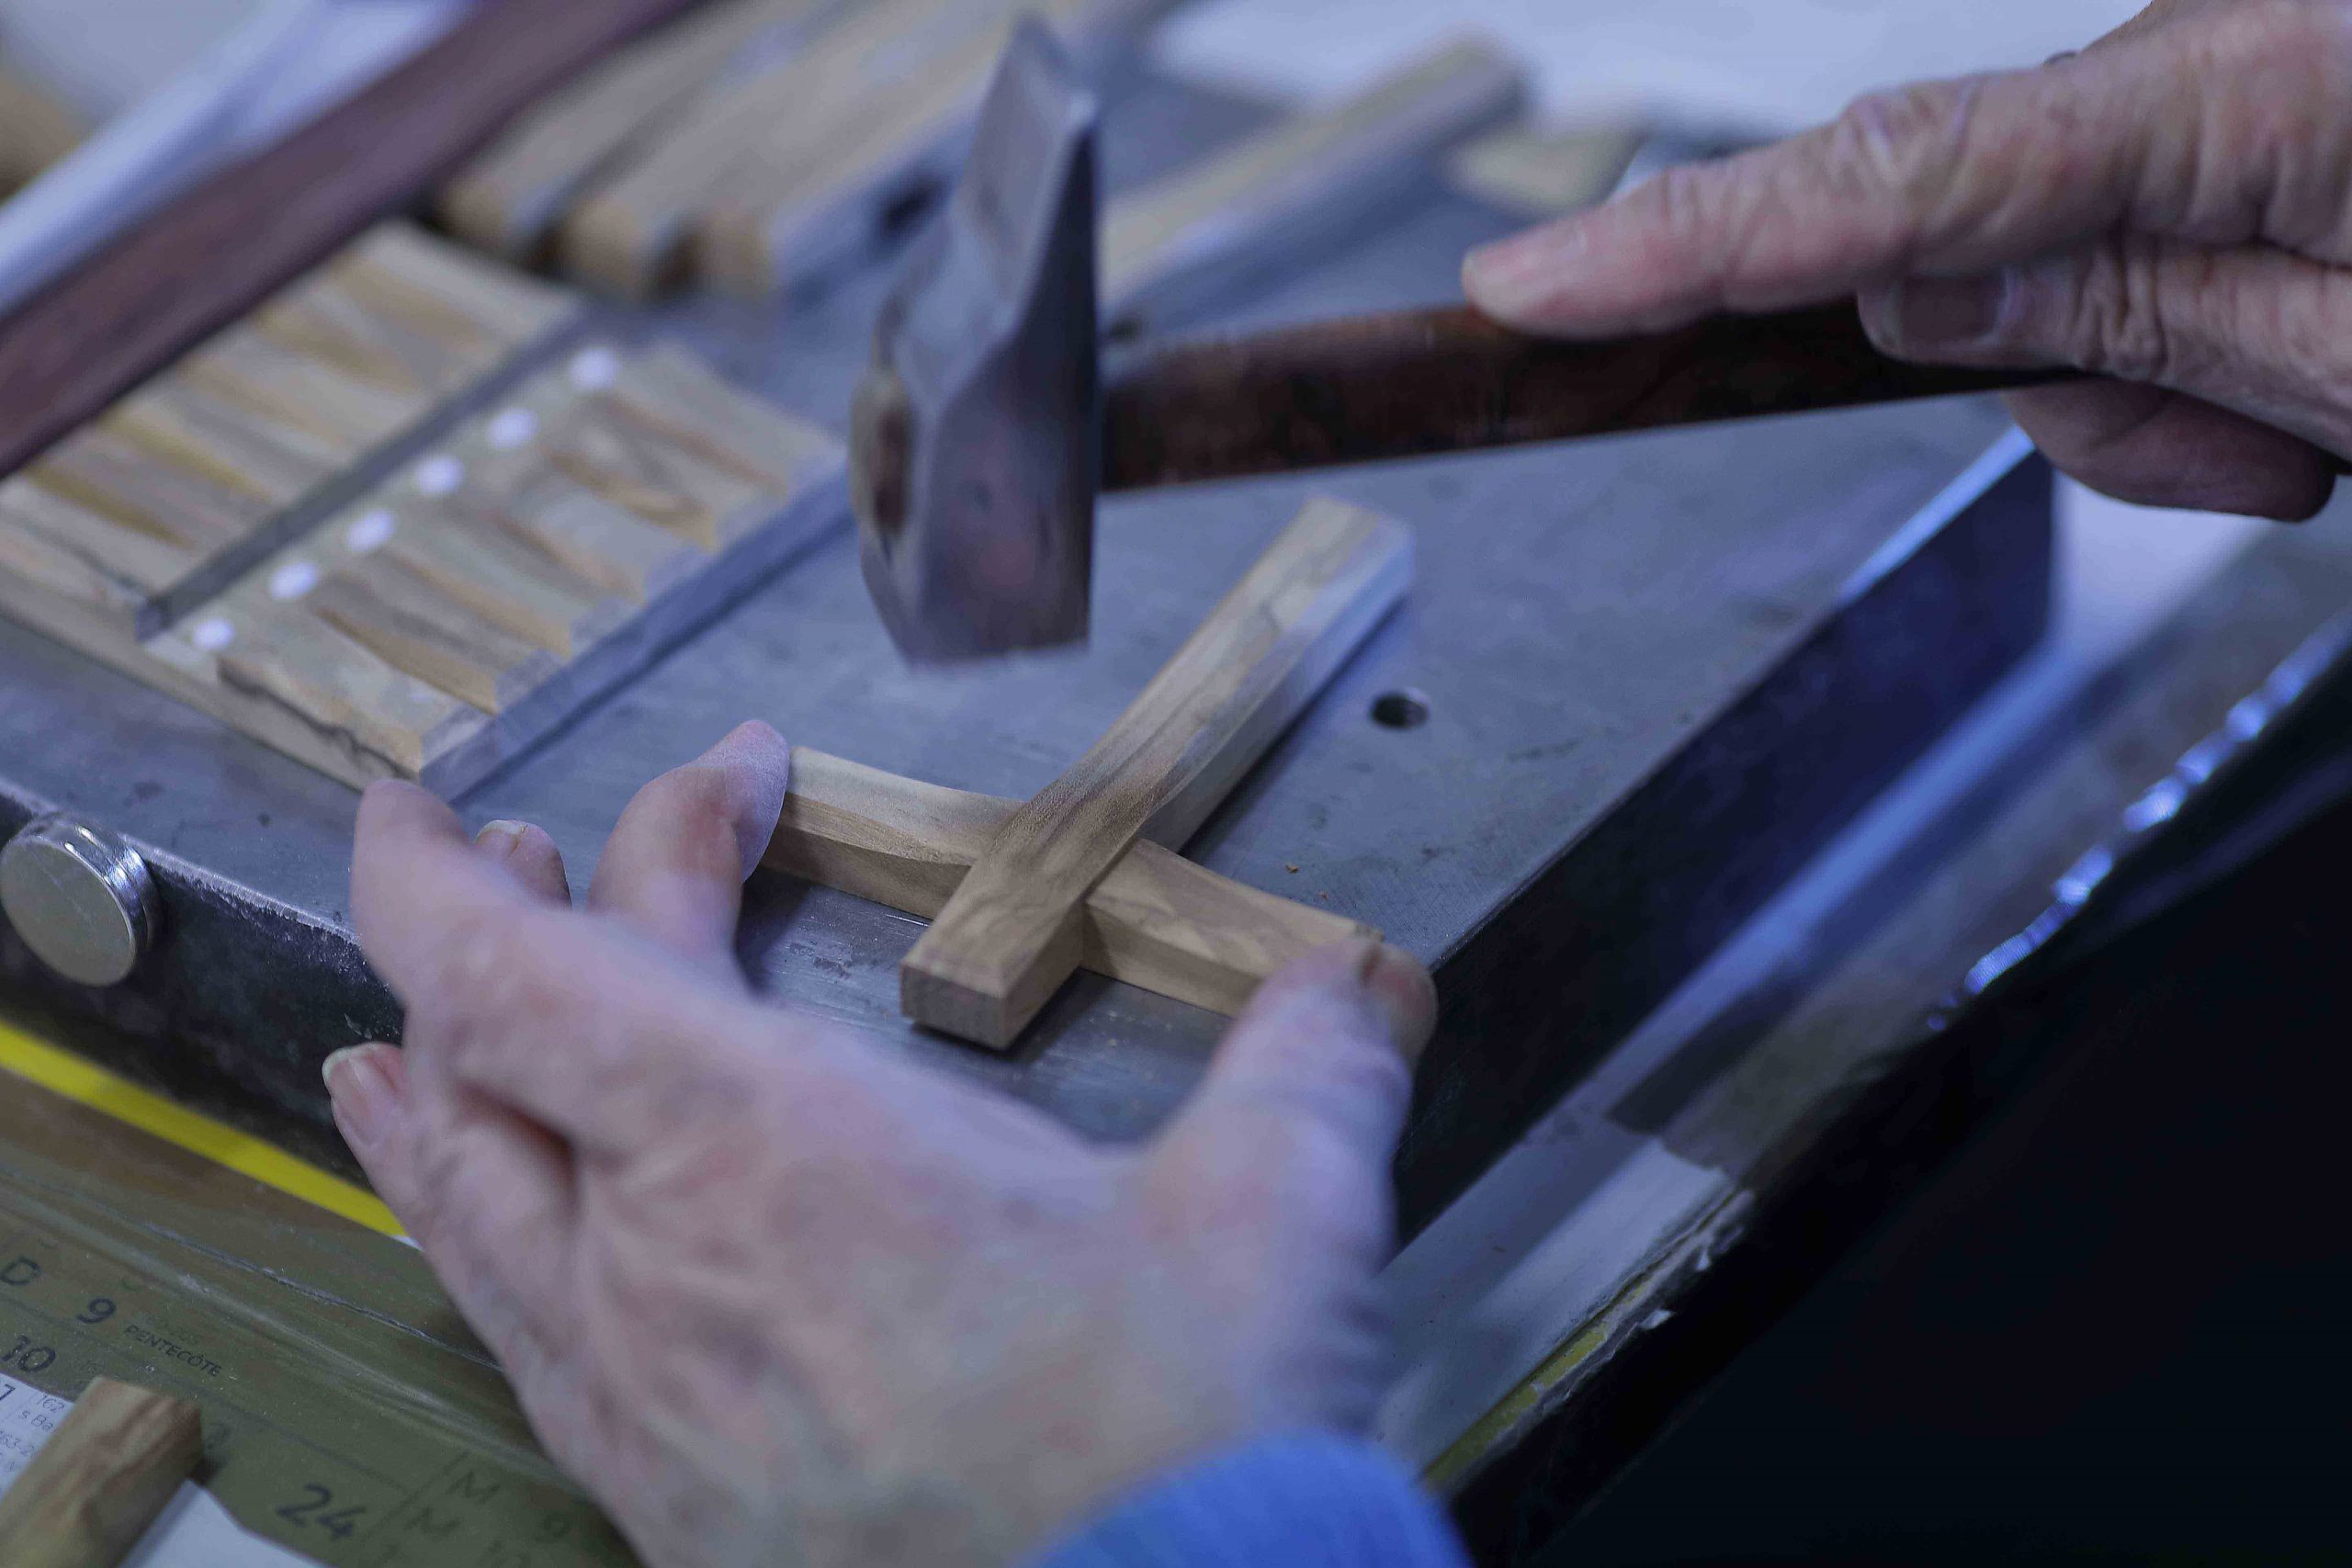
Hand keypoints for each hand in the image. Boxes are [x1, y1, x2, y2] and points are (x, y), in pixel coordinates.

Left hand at [324, 722, 1435, 1567]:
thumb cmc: (1177, 1446)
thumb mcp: (1280, 1212)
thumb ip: (1310, 1061)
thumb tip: (1358, 987)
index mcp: (765, 1143)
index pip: (514, 964)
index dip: (474, 854)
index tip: (550, 782)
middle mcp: (655, 1259)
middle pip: (482, 1058)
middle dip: (485, 925)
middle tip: (531, 850)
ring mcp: (637, 1390)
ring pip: (459, 1210)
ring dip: (429, 1091)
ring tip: (393, 1043)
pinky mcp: (662, 1493)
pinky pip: (514, 1335)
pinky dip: (473, 1243)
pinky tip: (501, 1249)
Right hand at [1464, 0, 2351, 521]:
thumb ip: (2144, 324)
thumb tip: (1927, 298)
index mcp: (2265, 86)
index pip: (1908, 179)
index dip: (1695, 239)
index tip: (1529, 290)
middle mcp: (2234, 49)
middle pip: (1989, 242)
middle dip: (2091, 370)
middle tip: (2287, 436)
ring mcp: (2240, 71)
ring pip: (2074, 273)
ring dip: (2183, 378)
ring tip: (2350, 402)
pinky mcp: (2247, 109)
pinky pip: (2150, 248)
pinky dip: (2225, 344)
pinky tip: (2345, 361)